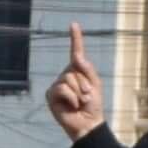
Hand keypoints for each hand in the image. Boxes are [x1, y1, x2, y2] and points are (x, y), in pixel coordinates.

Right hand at [44, 22, 106, 137]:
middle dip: (84, 84)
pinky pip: (62, 89)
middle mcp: (66, 76)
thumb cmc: (93, 105)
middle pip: (74, 70)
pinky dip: (71, 98)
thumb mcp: (95, 84)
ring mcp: (57, 85)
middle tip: (87, 96)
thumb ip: (87, 69)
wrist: (87, 123)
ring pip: (68, 80)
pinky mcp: (51, 95)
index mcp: (77, 71)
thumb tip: (76, 56)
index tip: (74, 24)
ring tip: (80, 102)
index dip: (75, 38)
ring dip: (78, 92)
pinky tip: (72, 106)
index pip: (75, 52)